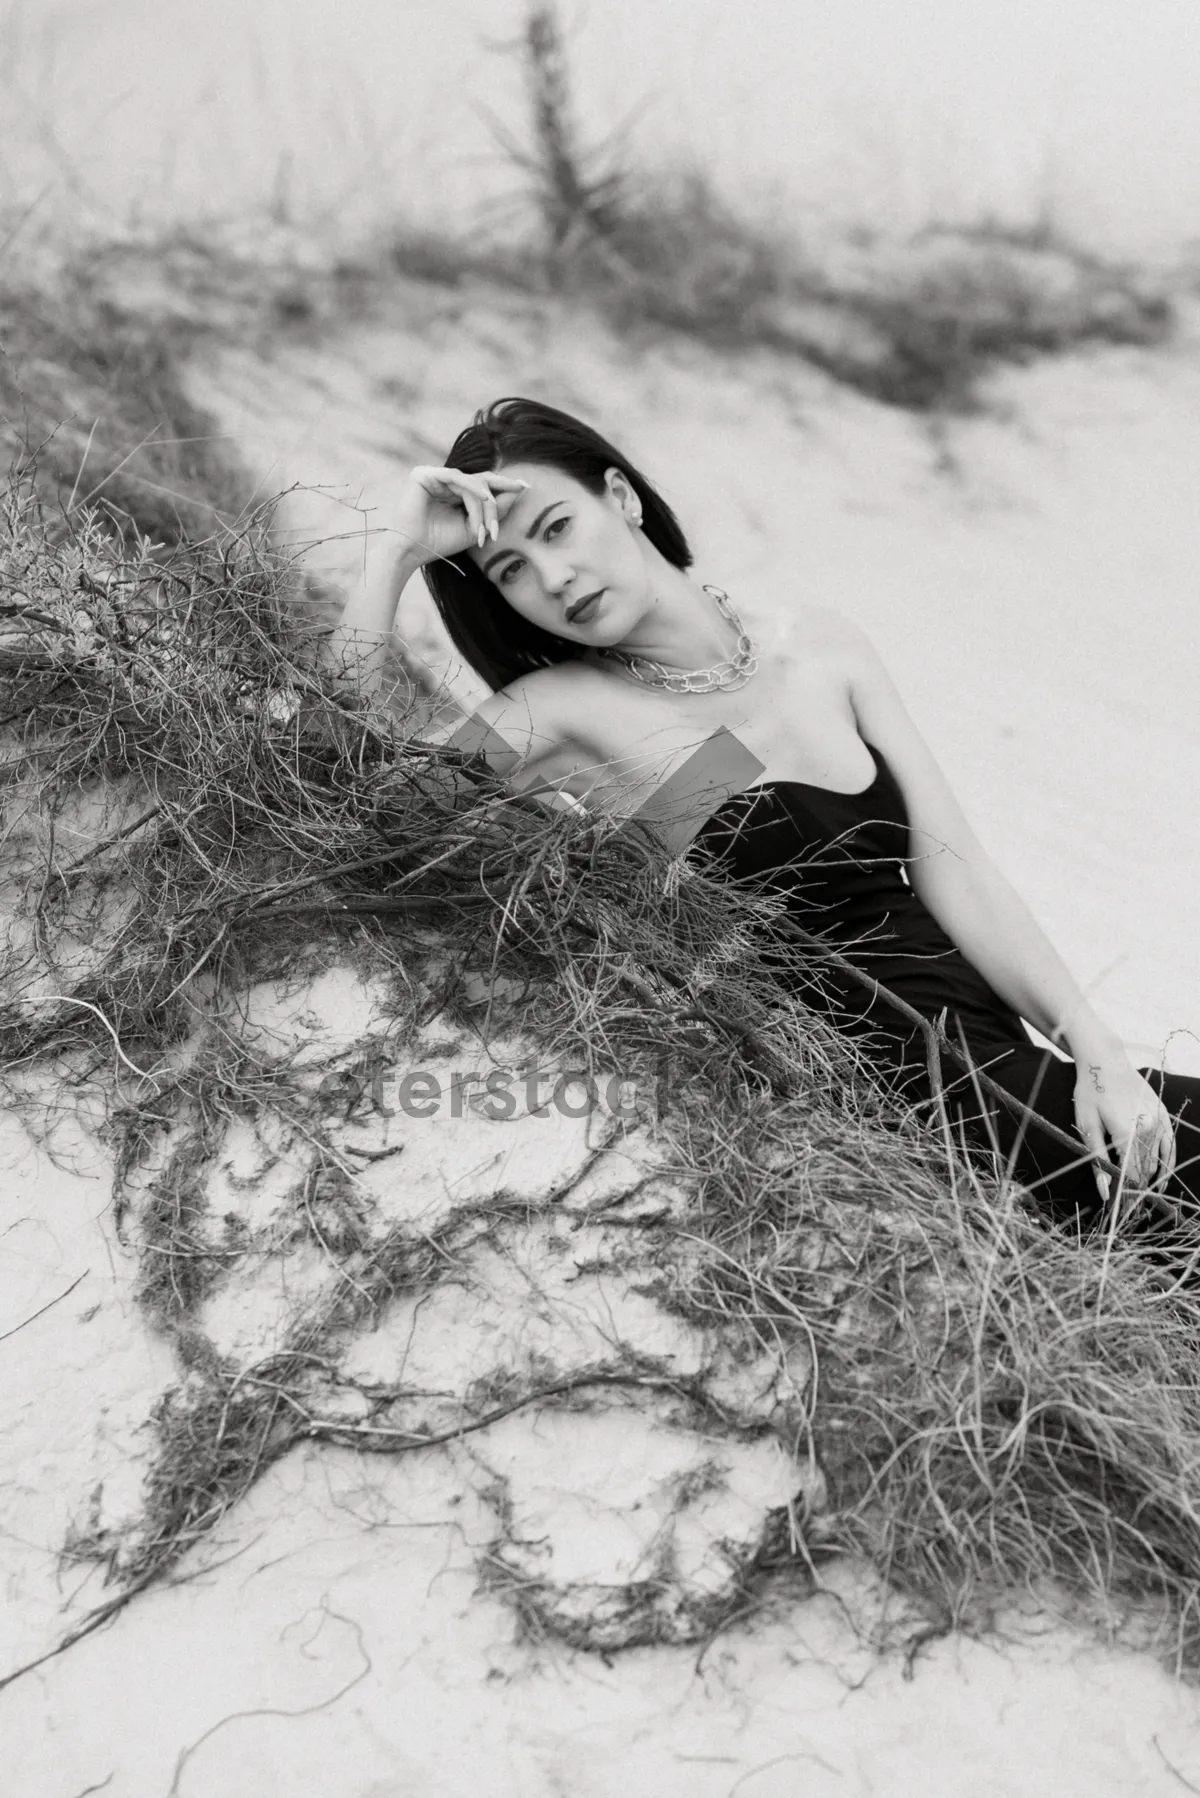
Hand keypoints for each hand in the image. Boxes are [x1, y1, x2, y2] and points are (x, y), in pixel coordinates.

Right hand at [392, 466, 529, 567]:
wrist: (412, 551)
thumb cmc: (440, 542)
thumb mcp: (474, 528)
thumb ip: (494, 511)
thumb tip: (518, 492)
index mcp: (453, 491)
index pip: (482, 484)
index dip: (504, 485)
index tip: (526, 487)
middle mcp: (443, 480)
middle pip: (480, 481)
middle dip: (498, 495)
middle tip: (518, 495)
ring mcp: (433, 475)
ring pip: (471, 482)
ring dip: (484, 506)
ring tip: (487, 529)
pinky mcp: (424, 474)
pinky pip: (457, 478)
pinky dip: (472, 490)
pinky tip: (484, 499)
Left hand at [1072, 1053, 1176, 1210]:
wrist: (1105, 1061)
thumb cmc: (1090, 1093)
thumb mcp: (1087, 1127)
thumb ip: (1098, 1162)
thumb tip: (1106, 1193)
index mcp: (1126, 1134)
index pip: (1130, 1178)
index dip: (1125, 1197)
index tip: (1118, 1213)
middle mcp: (1148, 1130)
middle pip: (1144, 1173)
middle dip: (1135, 1193)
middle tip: (1125, 1211)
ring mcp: (1159, 1122)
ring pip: (1156, 1162)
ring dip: (1148, 1181)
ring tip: (1137, 1199)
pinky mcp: (1164, 1116)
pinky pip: (1170, 1147)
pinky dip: (1167, 1165)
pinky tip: (1161, 1180)